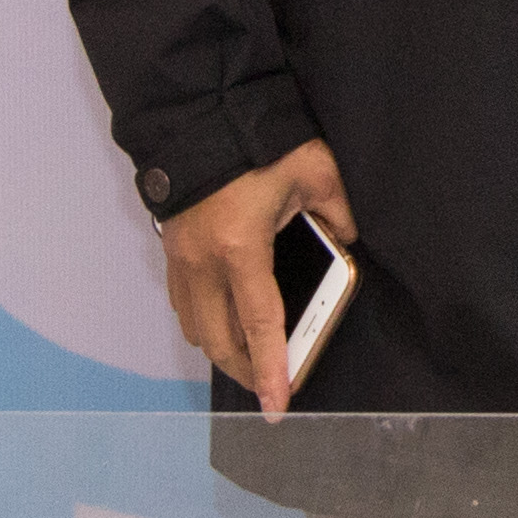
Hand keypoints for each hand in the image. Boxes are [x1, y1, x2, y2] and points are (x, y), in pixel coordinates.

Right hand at [162, 133, 356, 418]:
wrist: (200, 113)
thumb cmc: (258, 142)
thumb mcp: (316, 172)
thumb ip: (339, 213)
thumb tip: (348, 240)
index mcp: (240, 248)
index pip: (259, 325)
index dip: (272, 369)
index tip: (278, 404)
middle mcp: (203, 262)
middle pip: (219, 341)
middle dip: (246, 372)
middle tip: (271, 389)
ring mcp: (180, 258)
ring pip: (195, 327)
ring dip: (222, 349)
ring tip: (252, 359)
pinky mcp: (170, 249)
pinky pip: (183, 303)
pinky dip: (203, 322)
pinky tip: (225, 321)